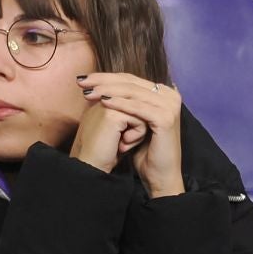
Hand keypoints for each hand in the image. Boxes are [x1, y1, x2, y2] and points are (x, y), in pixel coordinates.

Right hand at [69, 101, 139, 173]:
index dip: (138, 117)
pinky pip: (140, 118)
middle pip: (138, 101)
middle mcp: (103, 99)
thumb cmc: (105, 155)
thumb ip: (130, 118)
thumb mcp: (119, 132)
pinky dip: (138, 134)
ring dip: (140, 129)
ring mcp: (106, 104)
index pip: (132, 99)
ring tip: (126, 143)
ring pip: (141, 109)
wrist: (91, 168)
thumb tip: (149, 111)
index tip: (127, 136)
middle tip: (128, 141)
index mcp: (103, 102)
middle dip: (139, 123)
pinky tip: (124, 145)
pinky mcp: (111, 114)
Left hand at [76, 73, 183, 197]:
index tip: (83, 80)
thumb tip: (101, 85)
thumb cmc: (144, 151)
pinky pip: (138, 108)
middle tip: (82, 82)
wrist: (159, 176)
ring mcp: (170, 106)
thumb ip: (125, 102)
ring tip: (89, 93)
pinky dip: (120, 104)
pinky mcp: (166, 118)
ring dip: (108, 91)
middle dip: (104, 81)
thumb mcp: (132, 121)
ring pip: (133, 93)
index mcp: (164, 93)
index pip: (130, 79)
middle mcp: (170, 95)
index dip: (106, 77)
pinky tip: (103, 102)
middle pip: (131, 83)